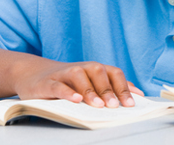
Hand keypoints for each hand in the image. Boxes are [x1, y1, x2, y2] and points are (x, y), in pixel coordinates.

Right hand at [12, 58, 143, 107]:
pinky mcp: (48, 82)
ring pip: (79, 76)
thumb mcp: (92, 82)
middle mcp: (82, 67)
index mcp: (95, 69)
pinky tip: (76, 100)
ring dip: (90, 91)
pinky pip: (58, 86)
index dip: (123, 87)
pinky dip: (67, 92)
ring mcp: (64, 73)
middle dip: (108, 90)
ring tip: (98, 105)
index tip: (130, 104)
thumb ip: (114, 87)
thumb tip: (139, 95)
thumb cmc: (70, 82)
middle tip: (115, 106)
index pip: (114, 73)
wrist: (34, 75)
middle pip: (99, 72)